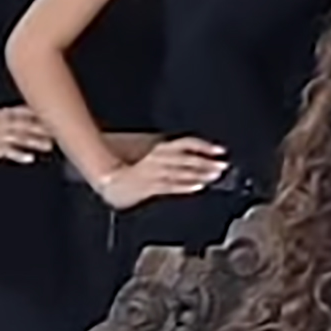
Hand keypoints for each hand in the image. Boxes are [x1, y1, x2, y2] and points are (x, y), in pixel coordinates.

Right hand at [0, 104, 55, 165]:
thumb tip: (9, 126)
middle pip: (27, 123)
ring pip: (20, 136)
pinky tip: (29, 157)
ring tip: (50, 145)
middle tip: (62, 131)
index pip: (24, 111)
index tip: (57, 116)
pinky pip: (6, 150)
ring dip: (36, 140)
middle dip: (44, 127)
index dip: (40, 114)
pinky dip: (18, 153)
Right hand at [93, 137, 229, 210]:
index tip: (219, 150)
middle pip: (187, 158)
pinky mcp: (150, 186)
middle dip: (206, 162)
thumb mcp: (149, 154)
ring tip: (215, 176)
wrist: (108, 178)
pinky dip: (186, 186)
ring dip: (201, 174)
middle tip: (222, 166)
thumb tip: (192, 158)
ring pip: (182, 172)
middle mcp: (158, 157)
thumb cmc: (127, 167)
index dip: (204, 146)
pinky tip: (198, 187)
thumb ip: (169, 155)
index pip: (186, 143)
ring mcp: (154, 172)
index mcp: (159, 148)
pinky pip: (171, 186)